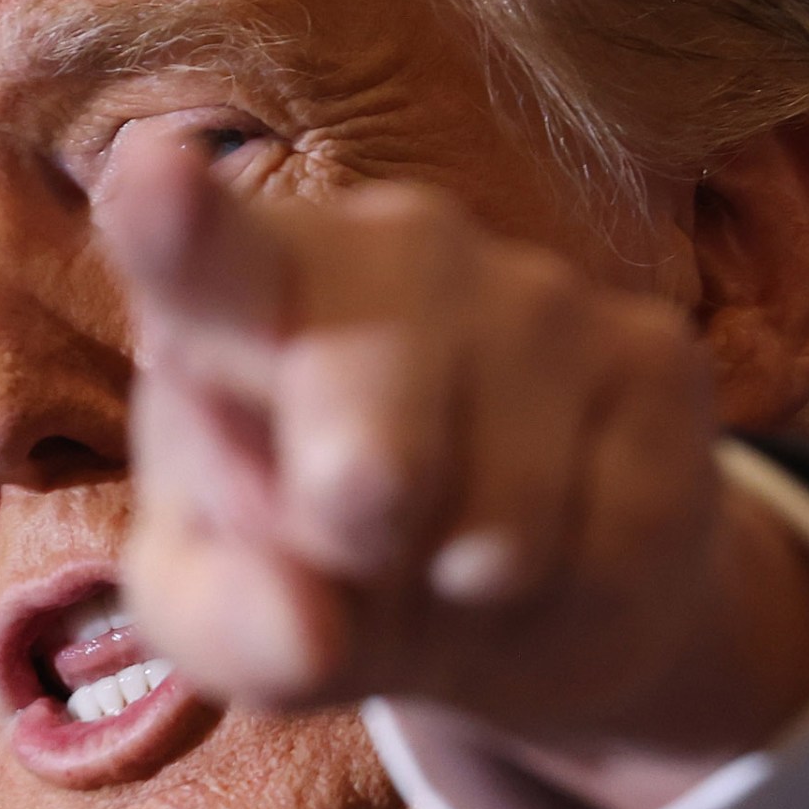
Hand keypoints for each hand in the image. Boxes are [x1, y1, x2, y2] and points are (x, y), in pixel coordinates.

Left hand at [102, 133, 808, 808]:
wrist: (514, 589)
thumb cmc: (322, 577)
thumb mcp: (233, 622)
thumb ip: (231, 623)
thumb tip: (310, 628)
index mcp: (243, 291)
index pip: (205, 258)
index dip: (180, 224)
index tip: (151, 179)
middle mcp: (395, 249)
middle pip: (374, 392)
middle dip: (364, 496)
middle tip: (357, 531)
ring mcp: (539, 289)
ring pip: (509, 504)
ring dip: (474, 578)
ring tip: (454, 560)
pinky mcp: (658, 353)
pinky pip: (623, 530)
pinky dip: (580, 592)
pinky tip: (556, 551)